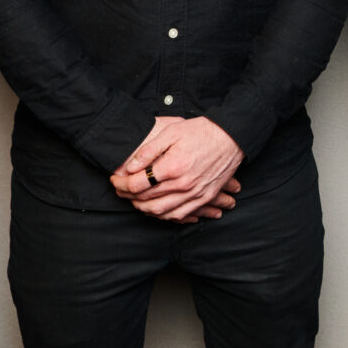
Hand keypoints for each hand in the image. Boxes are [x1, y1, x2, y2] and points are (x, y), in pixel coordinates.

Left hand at [110, 117, 244, 221]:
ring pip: (162, 212)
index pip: (138, 184)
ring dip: (143, 209)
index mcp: (173, 167)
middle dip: (128, 196)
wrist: (232, 137)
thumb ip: (149, 150)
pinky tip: (157, 210)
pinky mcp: (204, 197)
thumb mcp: (172, 132)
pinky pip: (181, 215)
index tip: (115, 179)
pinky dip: (165, 216)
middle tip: (120, 190)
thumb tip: (130, 167)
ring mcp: (195, 194)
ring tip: (134, 200)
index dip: (121, 183)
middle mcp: (183, 185)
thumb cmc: (201, 131)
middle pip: (147, 200)